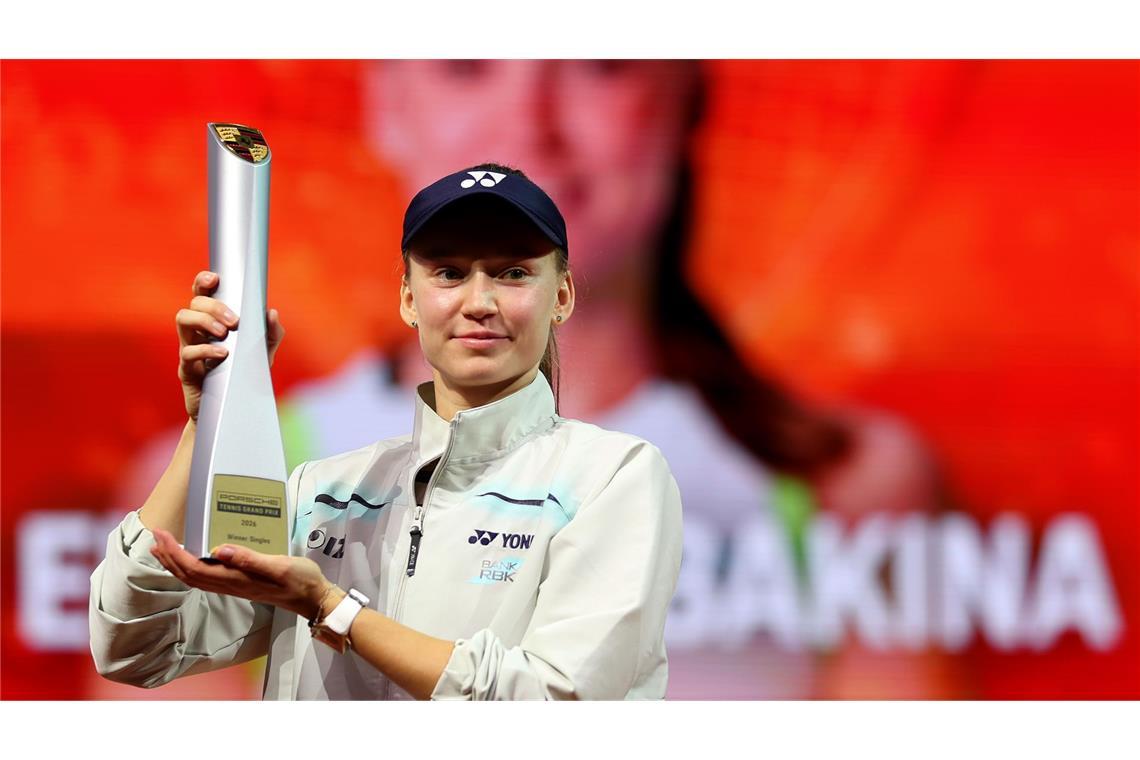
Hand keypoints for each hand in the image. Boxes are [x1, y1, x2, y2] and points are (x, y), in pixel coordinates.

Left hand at [148, 527, 330, 619]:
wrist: (312, 598)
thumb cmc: (300, 580)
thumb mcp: (279, 566)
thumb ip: (250, 559)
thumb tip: (219, 549)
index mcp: (236, 579)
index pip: (194, 568)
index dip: (174, 553)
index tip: (162, 535)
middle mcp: (230, 585)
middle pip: (188, 575)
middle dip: (168, 556)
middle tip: (155, 536)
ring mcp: (233, 586)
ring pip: (194, 578)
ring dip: (175, 563)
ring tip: (163, 548)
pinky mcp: (239, 583)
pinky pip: (206, 578)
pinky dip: (190, 567)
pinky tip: (192, 557)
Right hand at [176, 270, 285, 422]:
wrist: (231, 411)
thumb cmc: (243, 376)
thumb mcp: (262, 354)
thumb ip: (271, 334)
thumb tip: (271, 313)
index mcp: (212, 322)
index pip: (202, 294)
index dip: (203, 281)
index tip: (215, 278)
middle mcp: (197, 332)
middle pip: (193, 303)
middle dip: (213, 306)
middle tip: (234, 320)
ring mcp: (189, 349)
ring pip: (182, 319)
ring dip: (204, 320)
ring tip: (224, 332)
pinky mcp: (187, 370)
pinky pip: (187, 353)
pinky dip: (205, 349)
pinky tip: (222, 354)